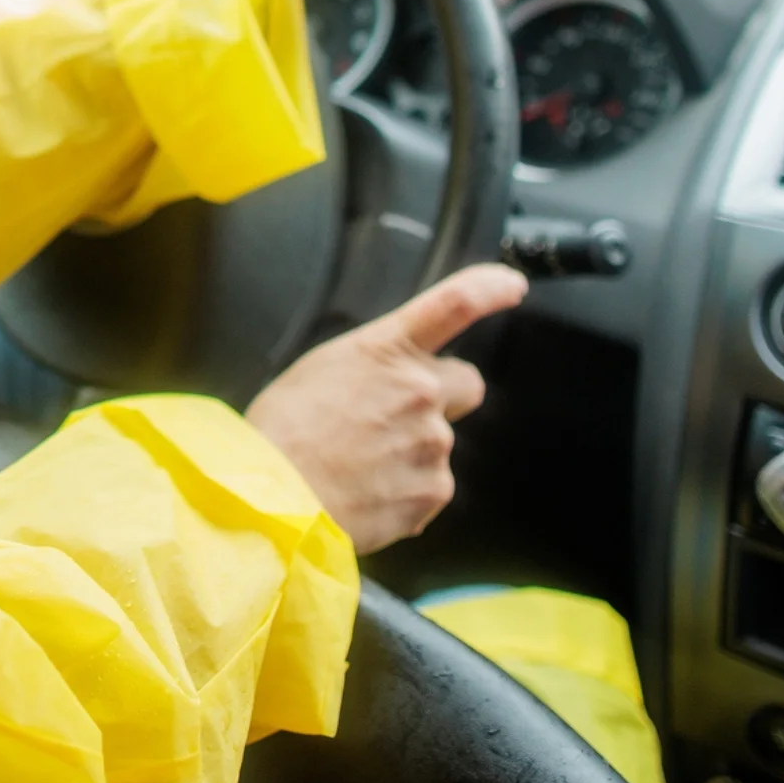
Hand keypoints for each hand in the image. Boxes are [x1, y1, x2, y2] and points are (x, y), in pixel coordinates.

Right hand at [244, 264, 527, 553]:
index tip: (511, 285)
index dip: (490, 288)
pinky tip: (365, 494)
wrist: (272, 497)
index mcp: (387, 350)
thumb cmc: (281, 432)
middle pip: (466, 384)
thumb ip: (372, 368)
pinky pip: (428, 489)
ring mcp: (432, 444)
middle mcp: (421, 391)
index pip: (454, 303)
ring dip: (411, 452)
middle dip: (443, 396)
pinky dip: (403, 494)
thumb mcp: (320, 370)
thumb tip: (385, 384)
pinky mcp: (432, 492)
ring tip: (359, 466)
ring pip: (438, 443)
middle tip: (396, 417)